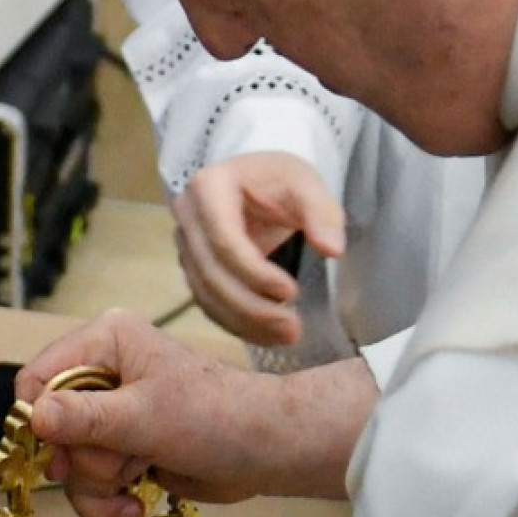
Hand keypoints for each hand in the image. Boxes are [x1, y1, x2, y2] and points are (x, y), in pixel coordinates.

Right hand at [16, 311, 284, 516]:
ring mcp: (112, 414)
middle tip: (121, 464)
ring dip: (97, 487)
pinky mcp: (123, 449)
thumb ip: (87, 418)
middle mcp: (103, 373)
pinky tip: (132, 506)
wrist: (267, 453)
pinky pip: (88, 483)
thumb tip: (33, 418)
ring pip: (69, 463)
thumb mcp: (146, 418)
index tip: (62, 453)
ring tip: (133, 488)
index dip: (41, 420)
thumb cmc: (214, 420)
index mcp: (105, 343)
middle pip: (52, 430)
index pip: (38, 378)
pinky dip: (106, 501)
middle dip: (84, 461)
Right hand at [171, 152, 345, 349]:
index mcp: (209, 187)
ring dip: (245, 323)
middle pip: (211, 274)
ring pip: (206, 295)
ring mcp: (185, 245)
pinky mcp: (192, 269)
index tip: (291, 293)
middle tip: (293, 328)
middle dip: (252, 308)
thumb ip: (322, 214)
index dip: (255, 273)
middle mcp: (187, 217)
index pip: (224, 240)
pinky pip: (208, 304)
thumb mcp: (306, 185)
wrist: (256, 182)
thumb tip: (332, 249)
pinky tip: (268, 336)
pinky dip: (237, 324)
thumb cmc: (279, 180)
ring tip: (287, 336)